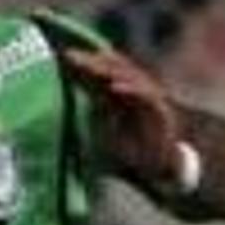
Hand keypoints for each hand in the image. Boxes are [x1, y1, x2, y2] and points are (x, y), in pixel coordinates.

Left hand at [60, 40, 183, 189]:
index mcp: (119, 93)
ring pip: (130, 76)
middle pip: (114, 68)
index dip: (83, 63)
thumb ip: (93, 106)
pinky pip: (146, 95)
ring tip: (90, 64)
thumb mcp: (103, 126)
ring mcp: (149, 98)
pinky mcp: (161, 110)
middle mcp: (134, 91)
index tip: (63, 56)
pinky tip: (114, 86)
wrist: (152, 168)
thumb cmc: (126, 149)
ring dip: (109, 69)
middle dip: (92, 61)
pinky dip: (130, 89)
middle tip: (71, 55)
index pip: (100, 72)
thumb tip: (71, 92)